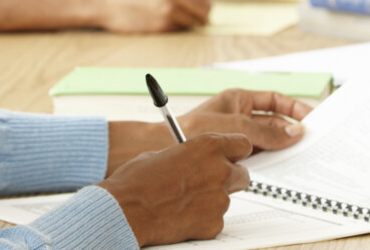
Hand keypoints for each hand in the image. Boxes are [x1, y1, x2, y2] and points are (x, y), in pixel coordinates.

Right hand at [98, 0, 214, 32]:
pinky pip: (180, 29)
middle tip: (190, 10)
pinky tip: (161, 20)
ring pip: (196, 21)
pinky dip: (175, 27)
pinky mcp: (161, 26)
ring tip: (174, 15)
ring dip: (188, 21)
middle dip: (200, 9)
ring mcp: (169, 9)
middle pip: (206, 6)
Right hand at [99, 133, 251, 246]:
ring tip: (183, 201)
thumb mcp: (163, 154)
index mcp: (208, 146)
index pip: (243, 144)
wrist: (126, 210)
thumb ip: (188, 155)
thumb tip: (194, 160)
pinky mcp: (214, 223)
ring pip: (226, 199)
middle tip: (209, 182)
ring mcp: (219, 199)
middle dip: (228, 178)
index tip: (229, 157)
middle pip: (242, 174)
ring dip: (211, 200)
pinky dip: (203, 219)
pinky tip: (181, 215)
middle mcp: (219, 170)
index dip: (235, 152)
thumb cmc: (137, 180)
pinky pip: (215, 220)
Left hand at [104, 90, 310, 172]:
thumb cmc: (192, 130)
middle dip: (291, 129)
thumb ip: (266, 131)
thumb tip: (295, 133)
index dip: (294, 107)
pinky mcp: (234, 153)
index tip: (311, 117)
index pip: (274, 100)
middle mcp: (239, 115)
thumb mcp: (235, 126)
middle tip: (312, 139)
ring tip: (301, 153)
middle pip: (273, 121)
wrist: (165, 149)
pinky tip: (281, 165)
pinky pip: (258, 155)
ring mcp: (237, 135)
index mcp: (239, 99)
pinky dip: (271, 159)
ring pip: (267, 139)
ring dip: (282, 146)